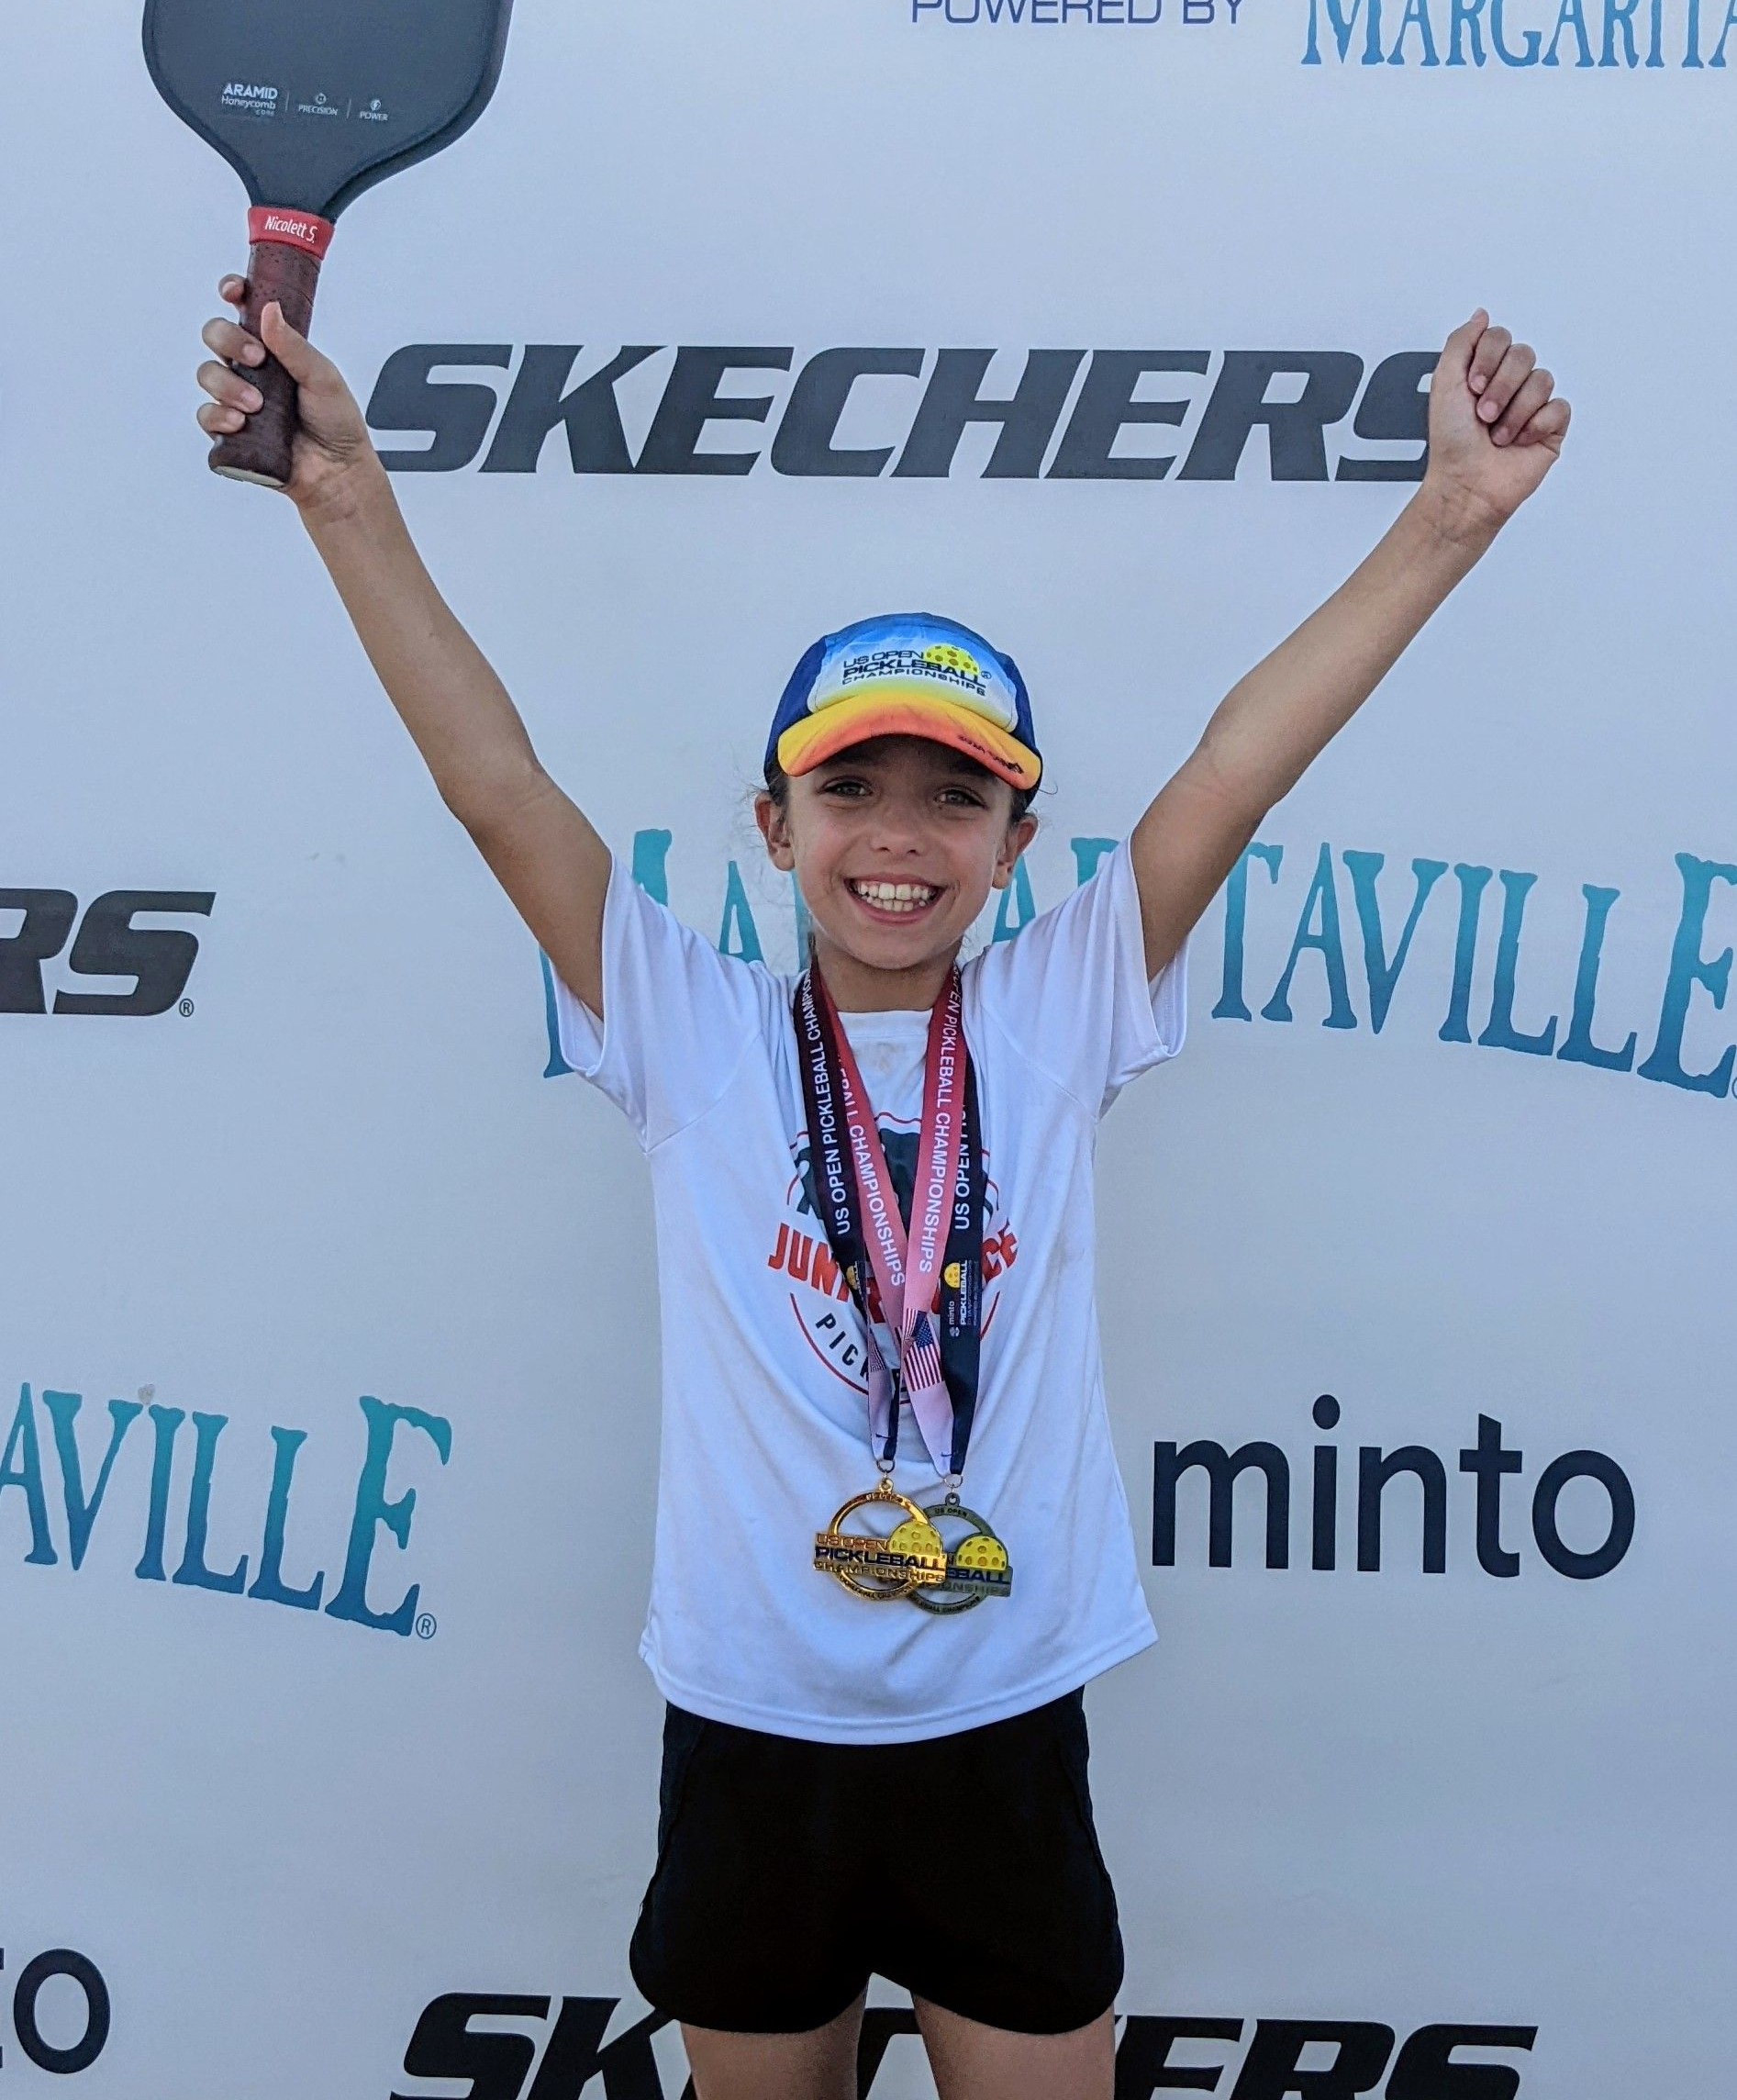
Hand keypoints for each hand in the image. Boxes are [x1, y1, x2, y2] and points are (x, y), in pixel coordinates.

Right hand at [196, 275, 378, 512]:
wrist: (338, 472)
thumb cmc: (336, 424)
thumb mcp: (324, 377)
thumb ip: (296, 346)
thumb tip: (270, 310)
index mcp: (275, 347)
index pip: (245, 309)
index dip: (233, 292)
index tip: (234, 291)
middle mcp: (252, 369)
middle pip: (216, 335)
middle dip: (228, 340)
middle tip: (256, 358)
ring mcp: (238, 397)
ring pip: (208, 373)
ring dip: (227, 385)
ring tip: (256, 404)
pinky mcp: (230, 430)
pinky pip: (206, 416)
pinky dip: (218, 417)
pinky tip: (239, 423)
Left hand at [1421, 308, 1570, 537]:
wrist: (1466, 485)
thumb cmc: (1451, 444)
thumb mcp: (1444, 383)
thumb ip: (1461, 342)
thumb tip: (1481, 315)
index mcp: (1483, 373)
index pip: (1500, 337)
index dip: (1488, 359)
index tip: (1472, 386)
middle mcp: (1508, 386)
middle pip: (1523, 354)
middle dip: (1500, 388)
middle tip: (1483, 415)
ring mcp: (1531, 406)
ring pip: (1541, 380)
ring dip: (1514, 411)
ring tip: (1498, 434)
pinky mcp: (1551, 427)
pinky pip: (1559, 407)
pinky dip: (1536, 425)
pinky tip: (1519, 441)